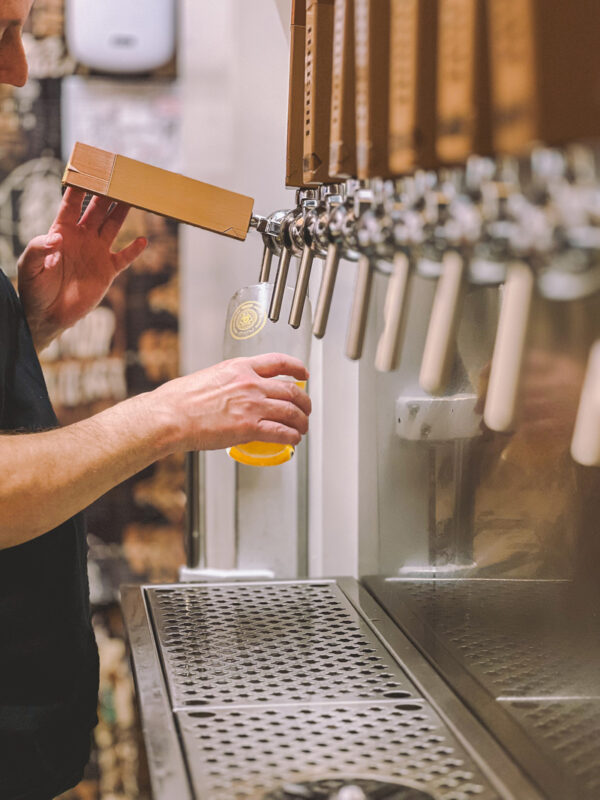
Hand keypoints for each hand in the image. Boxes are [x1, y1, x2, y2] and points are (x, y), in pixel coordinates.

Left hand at [17, 187, 146, 349]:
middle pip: (96, 209)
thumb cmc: (34, 288)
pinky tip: (142, 241)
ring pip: (112, 226)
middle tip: (117, 176)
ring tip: (133, 198)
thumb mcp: (30, 266)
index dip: (80, 187)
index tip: (89, 169)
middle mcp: (81, 238)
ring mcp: (96, 253)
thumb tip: (56, 237)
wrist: (48, 315)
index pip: (71, 203)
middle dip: (106, 193)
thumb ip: (40, 249)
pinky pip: (124, 258)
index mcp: (61, 231)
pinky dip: (133, 250)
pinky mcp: (107, 272)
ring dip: (122, 212)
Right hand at [150, 353, 310, 451]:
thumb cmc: (180, 400)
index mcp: (239, 368)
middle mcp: (250, 383)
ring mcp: (251, 405)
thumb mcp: (209, 377)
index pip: (278, 362)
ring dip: (302, 421)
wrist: (169, 416)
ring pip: (291, 412)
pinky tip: (293, 439)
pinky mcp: (249, 427)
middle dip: (304, 402)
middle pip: (291, 390)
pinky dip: (292, 436)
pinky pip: (281, 432)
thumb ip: (228, 382)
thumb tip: (233, 392)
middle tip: (306, 409)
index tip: (303, 373)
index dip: (297, 368)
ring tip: (302, 428)